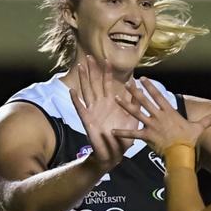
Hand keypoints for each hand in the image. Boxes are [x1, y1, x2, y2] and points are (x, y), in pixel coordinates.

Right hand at [69, 56, 135, 172]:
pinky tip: (72, 91)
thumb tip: (138, 88)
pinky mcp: (88, 120)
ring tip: (80, 68)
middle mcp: (101, 104)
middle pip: (95, 83)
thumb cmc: (123, 136)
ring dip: (83, 80)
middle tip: (89, 57)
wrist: (115, 153)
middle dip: (92, 70)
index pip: (108, 83)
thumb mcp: (133, 117)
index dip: (106, 72)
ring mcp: (93, 111)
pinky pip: (81, 109)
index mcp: (111, 103)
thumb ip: (135, 103)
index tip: (106, 59)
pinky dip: (76, 100)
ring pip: (87, 92)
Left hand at [111, 77, 210, 154]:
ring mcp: (151, 125)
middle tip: (126, 83)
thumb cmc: (189, 140)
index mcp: (169, 112)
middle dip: (135, 91)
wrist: (181, 152)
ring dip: (125, 105)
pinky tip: (112, 130)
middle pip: (144, 101)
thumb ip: (207, 121)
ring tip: (116, 98)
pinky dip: (122, 132)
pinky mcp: (147, 136)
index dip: (150, 86)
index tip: (143, 78)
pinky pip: (133, 133)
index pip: (158, 95)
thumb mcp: (199, 128)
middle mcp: (158, 116)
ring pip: (136, 113)